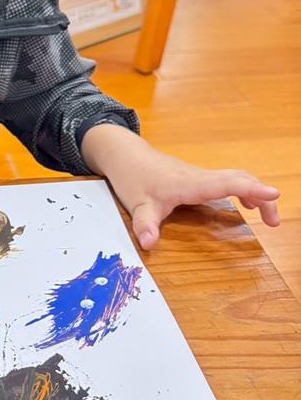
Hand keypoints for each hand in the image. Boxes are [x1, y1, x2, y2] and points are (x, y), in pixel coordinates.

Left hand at [81, 124, 280, 249]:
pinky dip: (243, 190)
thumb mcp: (136, 204)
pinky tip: (246, 204)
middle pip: (240, 180)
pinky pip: (228, 181)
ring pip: (236, 178)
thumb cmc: (132, 177)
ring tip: (268, 217)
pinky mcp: (197, 178)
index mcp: (190, 184)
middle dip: (261, 197)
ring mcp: (200, 176)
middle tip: (274, 222)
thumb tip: (148, 244)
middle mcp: (200, 177)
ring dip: (255, 193)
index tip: (273, 194)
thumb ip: (144, 224)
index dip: (251, 190)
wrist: (125, 155)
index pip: (227, 184)